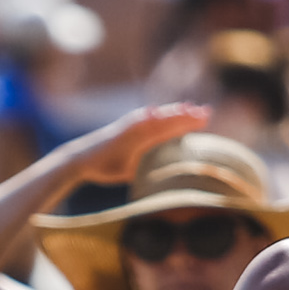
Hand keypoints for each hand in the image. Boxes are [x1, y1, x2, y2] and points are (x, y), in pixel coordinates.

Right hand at [87, 102, 214, 172]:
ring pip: (153, 118)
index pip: (171, 127)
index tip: (206, 118)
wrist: (81, 162)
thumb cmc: (107, 166)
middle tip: (206, 111)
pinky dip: (143, 117)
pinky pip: (131, 123)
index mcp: (144, 136)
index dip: (188, 122)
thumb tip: (168, 180)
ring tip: (187, 109)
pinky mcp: (116, 132)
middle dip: (186, 116)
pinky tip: (154, 112)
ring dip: (169, 113)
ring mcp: (128, 128)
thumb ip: (150, 168)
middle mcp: (139, 128)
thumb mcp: (134, 169)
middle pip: (167, 120)